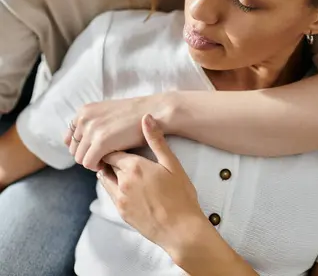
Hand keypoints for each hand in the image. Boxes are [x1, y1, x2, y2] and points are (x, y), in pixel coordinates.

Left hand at [64, 95, 175, 170]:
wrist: (155, 112)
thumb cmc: (133, 116)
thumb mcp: (106, 112)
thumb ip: (89, 122)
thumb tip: (72, 139)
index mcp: (84, 111)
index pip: (69, 139)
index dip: (83, 148)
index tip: (96, 151)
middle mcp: (84, 118)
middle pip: (74, 150)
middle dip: (88, 155)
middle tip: (105, 156)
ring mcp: (92, 129)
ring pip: (80, 158)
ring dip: (93, 162)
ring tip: (109, 159)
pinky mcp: (101, 141)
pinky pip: (89, 163)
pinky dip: (98, 166)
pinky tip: (110, 162)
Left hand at [98, 114, 205, 254]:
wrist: (181, 230)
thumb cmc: (181, 196)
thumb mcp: (172, 164)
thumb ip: (156, 140)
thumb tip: (146, 118)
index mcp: (134, 167)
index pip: (113, 151)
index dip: (115, 146)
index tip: (119, 142)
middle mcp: (122, 182)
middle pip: (107, 164)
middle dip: (111, 157)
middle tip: (118, 152)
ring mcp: (120, 199)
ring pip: (105, 180)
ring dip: (109, 172)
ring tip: (119, 167)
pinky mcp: (122, 213)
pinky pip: (111, 195)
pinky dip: (112, 187)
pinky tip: (124, 185)